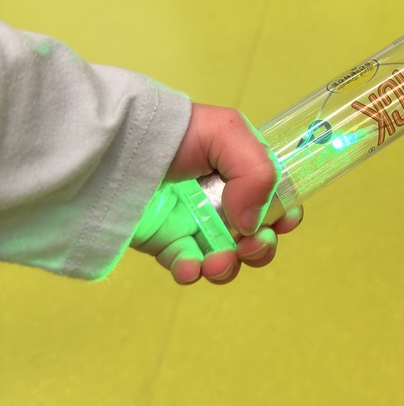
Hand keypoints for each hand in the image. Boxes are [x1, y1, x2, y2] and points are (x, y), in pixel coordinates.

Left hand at [132, 104, 302, 284]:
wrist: (118, 145)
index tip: (280, 223)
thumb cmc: (177, 132)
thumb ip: (256, 173)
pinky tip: (189, 266)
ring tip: (217, 262)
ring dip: (229, 267)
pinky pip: (188, 267)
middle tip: (249, 246)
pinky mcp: (166, 242)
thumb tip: (252, 224)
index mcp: (243, 171)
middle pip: (257, 236)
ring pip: (226, 259)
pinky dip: (193, 273)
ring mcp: (194, 223)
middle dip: (261, 248)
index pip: (276, 199)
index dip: (284, 216)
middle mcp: (224, 199)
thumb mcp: (227, 133)